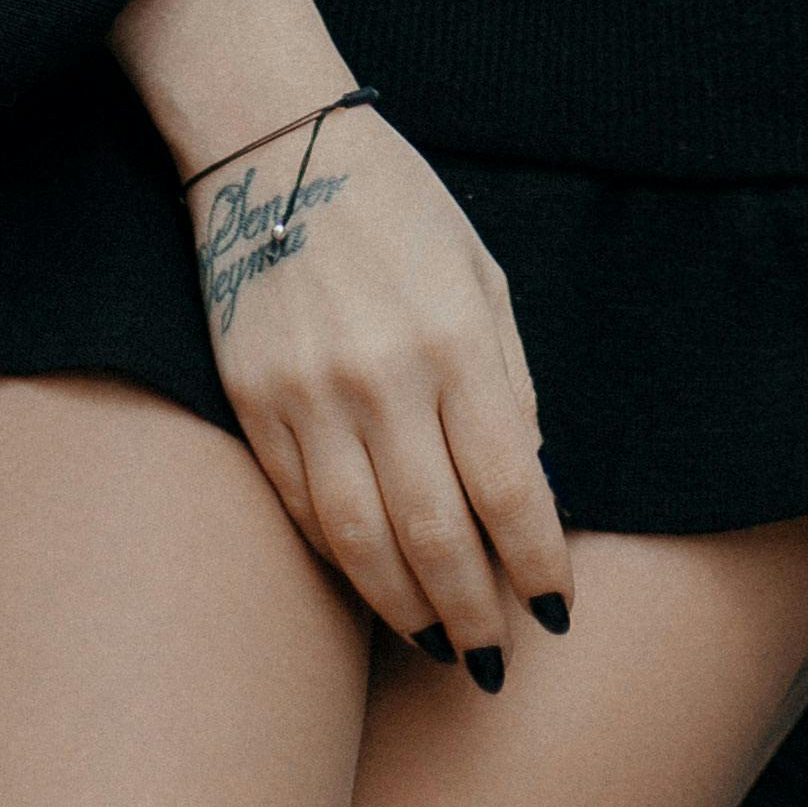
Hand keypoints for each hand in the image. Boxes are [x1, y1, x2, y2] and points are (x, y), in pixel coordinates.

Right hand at [113, 0, 568, 668]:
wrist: (274, 147)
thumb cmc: (398, 206)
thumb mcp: (481, 274)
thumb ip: (509, 382)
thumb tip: (533, 484)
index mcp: (455, 339)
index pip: (511, 487)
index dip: (536, 563)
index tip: (555, 610)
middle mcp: (381, 377)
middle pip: (436, 533)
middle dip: (472, 611)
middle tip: (493, 660)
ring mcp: (307, 395)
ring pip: (359, 540)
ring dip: (403, 607)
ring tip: (435, 643)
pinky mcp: (252, 402)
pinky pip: (301, 507)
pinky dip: (340, 558)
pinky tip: (371, 583)